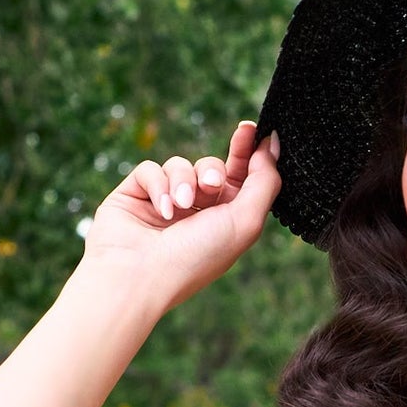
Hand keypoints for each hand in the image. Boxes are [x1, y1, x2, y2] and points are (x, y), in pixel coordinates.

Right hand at [80, 121, 281, 316]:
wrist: (140, 276)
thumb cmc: (197, 257)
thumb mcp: (245, 222)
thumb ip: (265, 182)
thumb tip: (271, 143)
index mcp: (225, 223)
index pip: (239, 178)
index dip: (246, 151)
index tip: (249, 130)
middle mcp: (196, 213)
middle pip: (211, 167)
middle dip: (213, 170)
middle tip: (211, 184)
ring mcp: (164, 203)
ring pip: (180, 165)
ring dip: (184, 181)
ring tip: (181, 206)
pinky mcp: (134, 195)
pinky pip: (150, 169)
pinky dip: (158, 185)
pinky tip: (161, 211)